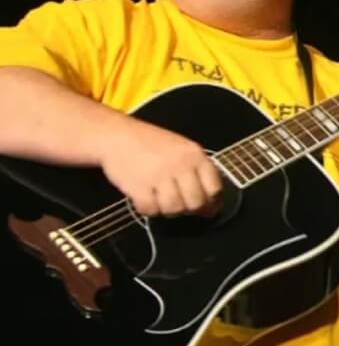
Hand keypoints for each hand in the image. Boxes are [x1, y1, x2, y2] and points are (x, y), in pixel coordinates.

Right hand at [97, 117, 222, 217]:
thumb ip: (197, 170)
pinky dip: (149, 210)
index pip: (215, 188)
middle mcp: (180, 165)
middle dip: (191, 210)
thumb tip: (211, 202)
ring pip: (175, 209)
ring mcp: (159, 176)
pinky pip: (151, 210)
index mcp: (195, 155)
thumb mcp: (182, 148)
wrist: (116, 135)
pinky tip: (146, 200)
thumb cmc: (151, 143)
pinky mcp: (138, 186)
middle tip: (181, 205)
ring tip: (161, 200)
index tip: (207, 208)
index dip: (212, 203)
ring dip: (169, 210)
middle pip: (196, 202)